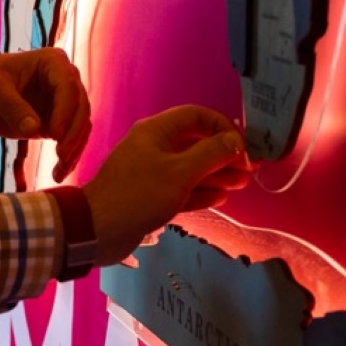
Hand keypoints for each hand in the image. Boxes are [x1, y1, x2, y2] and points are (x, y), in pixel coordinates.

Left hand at [0, 48, 92, 181]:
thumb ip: (12, 107)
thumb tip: (35, 129)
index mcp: (52, 62)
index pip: (68, 86)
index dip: (65, 111)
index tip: (55, 135)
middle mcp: (64, 79)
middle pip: (80, 107)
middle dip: (74, 133)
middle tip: (61, 156)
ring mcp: (62, 101)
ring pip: (80, 125)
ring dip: (74, 148)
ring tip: (59, 171)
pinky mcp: (57, 120)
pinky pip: (70, 138)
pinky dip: (68, 155)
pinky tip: (58, 173)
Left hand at [80, 105, 251, 266]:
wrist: (98, 229)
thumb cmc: (141, 194)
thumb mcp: (181, 172)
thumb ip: (211, 154)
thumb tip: (234, 140)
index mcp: (157, 131)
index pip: (196, 116)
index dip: (222, 127)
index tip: (241, 148)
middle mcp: (154, 146)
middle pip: (195, 143)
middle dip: (222, 155)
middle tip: (246, 172)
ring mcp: (151, 172)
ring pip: (190, 168)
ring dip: (215, 175)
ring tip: (240, 185)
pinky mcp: (150, 196)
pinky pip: (180, 188)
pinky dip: (200, 191)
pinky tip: (220, 198)